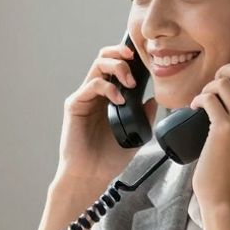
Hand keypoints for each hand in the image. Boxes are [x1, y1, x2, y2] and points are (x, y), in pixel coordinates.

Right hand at [56, 38, 157, 187]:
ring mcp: (84, 98)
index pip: (115, 66)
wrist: (90, 175)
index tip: (144, 58)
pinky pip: (92, 86)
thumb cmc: (107, 158)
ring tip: (130, 83)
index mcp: (108, 97)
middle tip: (136, 61)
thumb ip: (144, 116)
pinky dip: (108, 87)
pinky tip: (119, 100)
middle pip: (104, 58)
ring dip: (117, 67)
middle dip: (121, 53)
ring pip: (98, 66)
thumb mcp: (135, 134)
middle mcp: (94, 94)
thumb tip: (154, 99)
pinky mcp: (75, 105)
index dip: (127, 57)